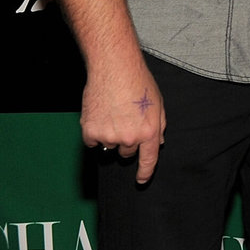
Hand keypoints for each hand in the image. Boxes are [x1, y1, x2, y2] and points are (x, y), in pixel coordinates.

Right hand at [81, 53, 165, 183]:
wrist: (114, 69)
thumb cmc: (138, 83)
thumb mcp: (158, 104)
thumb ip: (159, 126)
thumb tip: (158, 142)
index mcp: (149, 132)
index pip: (149, 160)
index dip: (145, 173)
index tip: (141, 180)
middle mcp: (130, 138)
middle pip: (127, 153)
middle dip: (128, 141)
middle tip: (125, 121)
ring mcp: (109, 137)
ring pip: (109, 146)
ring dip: (110, 136)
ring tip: (113, 113)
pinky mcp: (90, 133)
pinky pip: (92, 142)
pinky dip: (94, 133)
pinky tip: (99, 115)